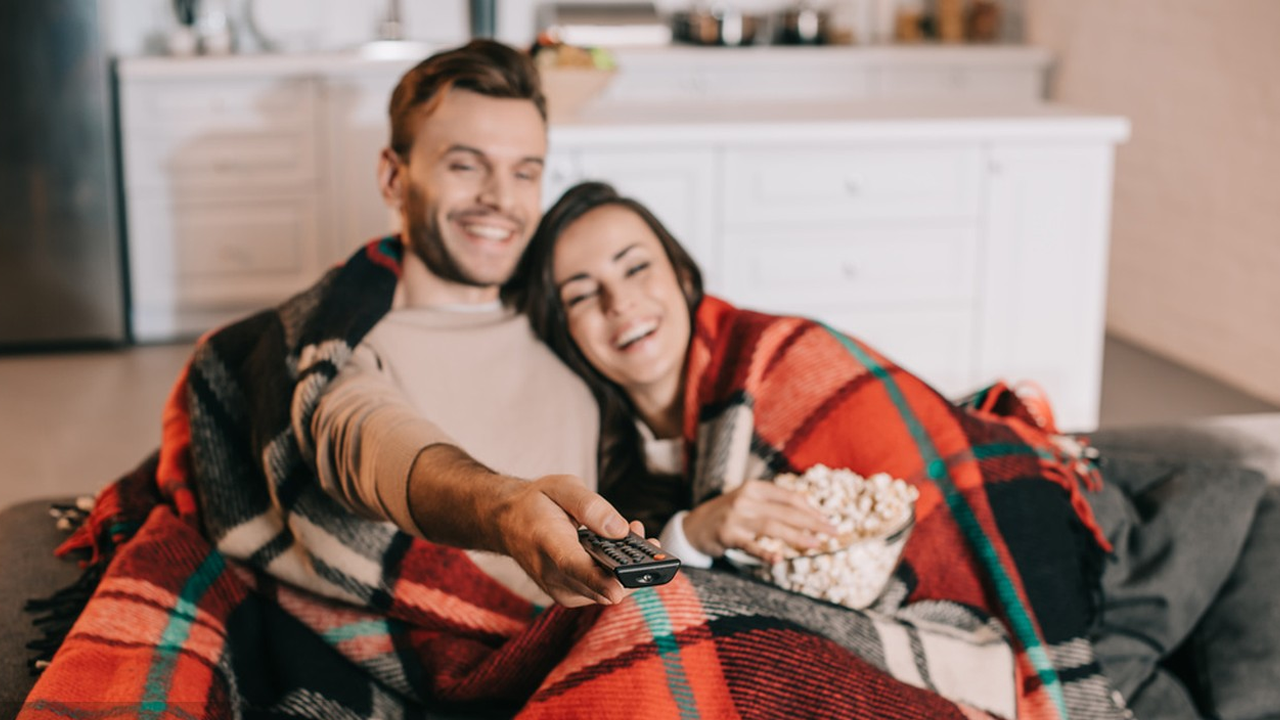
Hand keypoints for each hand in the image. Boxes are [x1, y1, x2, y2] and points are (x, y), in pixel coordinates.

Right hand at [492, 474, 641, 607]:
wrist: (507, 523)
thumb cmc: (536, 503)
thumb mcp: (562, 487)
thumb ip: (590, 506)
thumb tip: (620, 529)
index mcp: (546, 541)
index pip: (572, 565)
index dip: (598, 579)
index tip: (620, 587)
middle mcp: (549, 572)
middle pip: (596, 585)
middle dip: (628, 566)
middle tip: (646, 539)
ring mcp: (557, 588)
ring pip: (603, 592)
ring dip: (625, 570)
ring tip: (635, 537)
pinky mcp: (567, 596)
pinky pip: (599, 592)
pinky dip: (615, 576)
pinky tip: (620, 551)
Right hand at [683, 480, 835, 562]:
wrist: (694, 525)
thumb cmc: (729, 513)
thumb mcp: (750, 501)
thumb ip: (775, 504)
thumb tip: (811, 512)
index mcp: (755, 487)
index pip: (790, 497)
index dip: (812, 509)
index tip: (828, 520)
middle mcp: (746, 499)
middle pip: (786, 511)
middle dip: (813, 522)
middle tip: (833, 532)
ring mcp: (736, 517)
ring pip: (772, 526)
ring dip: (797, 535)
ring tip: (816, 544)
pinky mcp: (727, 535)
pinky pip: (750, 545)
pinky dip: (764, 552)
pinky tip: (778, 559)